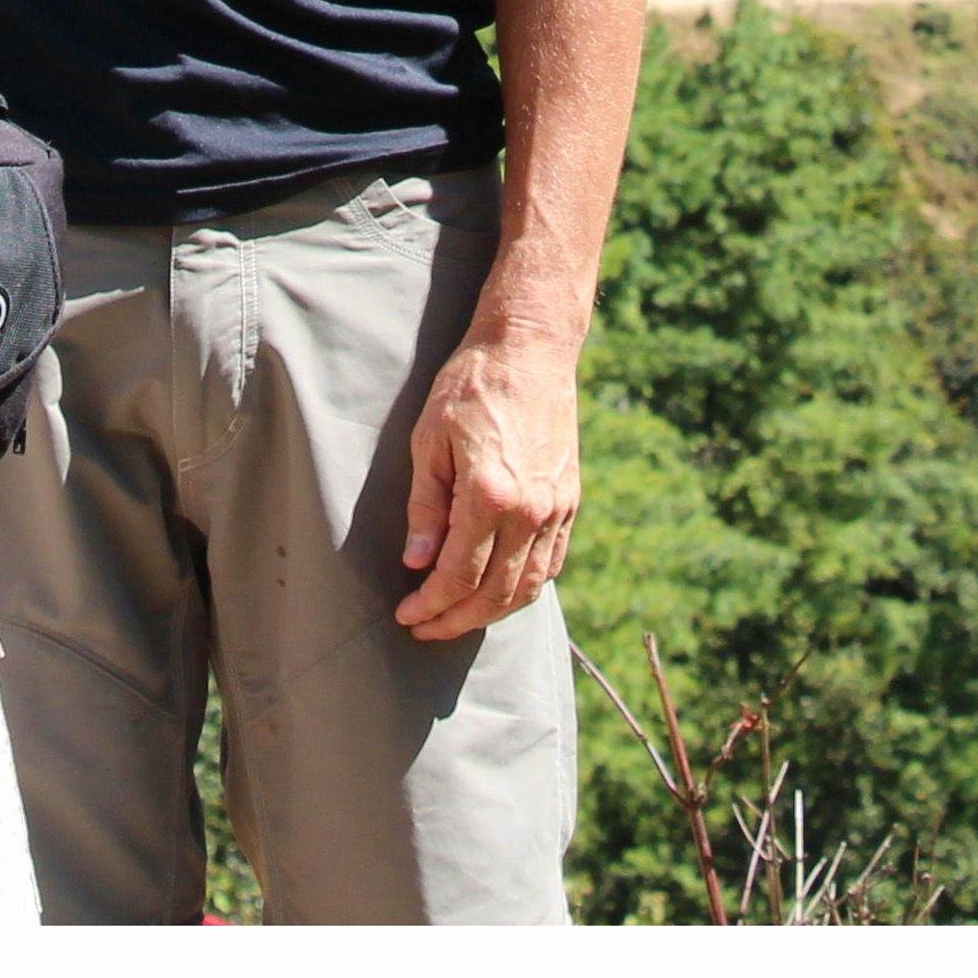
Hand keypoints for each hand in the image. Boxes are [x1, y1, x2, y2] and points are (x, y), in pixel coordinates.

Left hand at [397, 318, 581, 638]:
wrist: (529, 349)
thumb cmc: (470, 387)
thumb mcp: (429, 440)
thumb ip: (425, 506)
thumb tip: (418, 563)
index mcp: (489, 494)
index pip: (457, 575)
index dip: (430, 604)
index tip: (407, 614)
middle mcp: (530, 509)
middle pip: (494, 593)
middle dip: (456, 620)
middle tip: (425, 628)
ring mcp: (556, 508)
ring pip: (527, 586)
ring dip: (491, 613)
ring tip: (457, 618)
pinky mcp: (570, 501)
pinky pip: (551, 563)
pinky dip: (525, 588)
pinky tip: (499, 591)